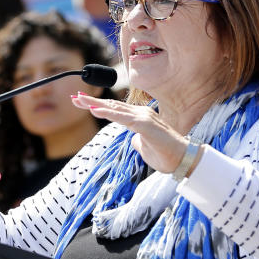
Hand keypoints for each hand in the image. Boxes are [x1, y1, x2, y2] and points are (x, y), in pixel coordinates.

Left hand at [70, 93, 190, 173]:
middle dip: (92, 101)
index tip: (82, 102)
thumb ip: (137, 141)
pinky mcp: (144, 125)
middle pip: (112, 105)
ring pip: (115, 108)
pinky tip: (95, 110)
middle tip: (75, 97)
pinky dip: (107, 113)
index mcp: (140, 117)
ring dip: (95, 104)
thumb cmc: (165, 155)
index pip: (116, 109)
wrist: (183, 161)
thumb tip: (133, 141)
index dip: (99, 105)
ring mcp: (143, 117)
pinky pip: (122, 118)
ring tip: (80, 100)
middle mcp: (141, 113)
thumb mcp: (145, 148)